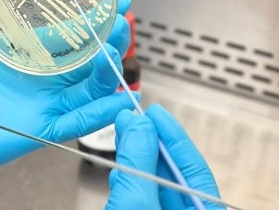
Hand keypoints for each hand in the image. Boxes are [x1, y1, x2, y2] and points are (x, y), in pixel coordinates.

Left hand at [0, 0, 134, 182]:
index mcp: (18, 51)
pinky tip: (118, 99)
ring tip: (116, 48)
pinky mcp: (38, 129)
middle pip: (84, 57)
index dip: (88, 16)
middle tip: (123, 18)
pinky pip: (76, 121)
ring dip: (107, 70)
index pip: (62, 31)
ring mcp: (40, 103)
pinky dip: (99, 113)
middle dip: (107, 38)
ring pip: (87, 87)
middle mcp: (35, 76)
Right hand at [106, 105, 222, 209]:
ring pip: (153, 181)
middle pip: (172, 173)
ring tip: (122, 132)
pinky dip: (128, 176)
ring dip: (135, 156)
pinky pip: (138, 193)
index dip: (174, 137)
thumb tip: (140, 124)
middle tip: (133, 118)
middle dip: (150, 143)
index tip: (155, 112)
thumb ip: (140, 163)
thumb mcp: (135, 202)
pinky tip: (118, 165)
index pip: (195, 169)